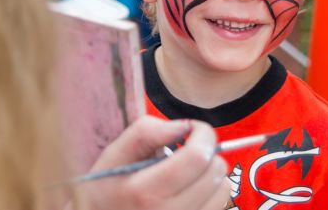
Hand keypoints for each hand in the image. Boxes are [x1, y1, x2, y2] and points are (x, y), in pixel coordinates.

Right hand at [71, 117, 229, 209]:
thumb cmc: (104, 190)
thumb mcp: (113, 156)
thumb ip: (145, 132)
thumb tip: (183, 125)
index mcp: (145, 191)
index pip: (197, 157)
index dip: (203, 134)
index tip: (193, 129)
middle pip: (214, 172)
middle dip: (207, 151)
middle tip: (188, 150)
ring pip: (223, 190)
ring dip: (211, 173)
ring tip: (187, 172)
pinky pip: (219, 207)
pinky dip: (211, 192)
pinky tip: (190, 190)